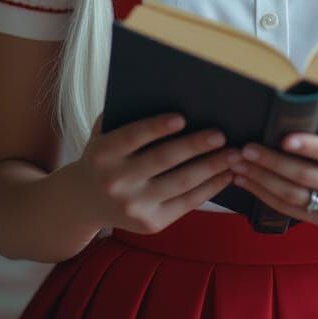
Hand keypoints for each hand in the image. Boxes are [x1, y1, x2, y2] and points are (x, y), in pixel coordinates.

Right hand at [70, 112, 236, 234]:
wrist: (84, 201)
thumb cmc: (104, 156)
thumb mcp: (104, 133)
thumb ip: (127, 116)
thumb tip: (167, 94)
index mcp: (104, 153)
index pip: (133, 136)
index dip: (157, 127)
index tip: (182, 117)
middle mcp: (116, 182)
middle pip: (163, 160)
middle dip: (195, 146)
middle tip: (221, 135)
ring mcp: (134, 206)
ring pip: (181, 183)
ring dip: (212, 167)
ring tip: (233, 154)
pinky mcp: (150, 224)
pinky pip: (186, 203)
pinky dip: (210, 188)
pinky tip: (226, 175)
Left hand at [226, 102, 317, 230]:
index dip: (311, 147)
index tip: (285, 137)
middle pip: (307, 178)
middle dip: (272, 162)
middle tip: (245, 148)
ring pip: (294, 197)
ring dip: (262, 181)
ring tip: (238, 164)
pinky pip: (293, 212)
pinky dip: (267, 198)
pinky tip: (248, 183)